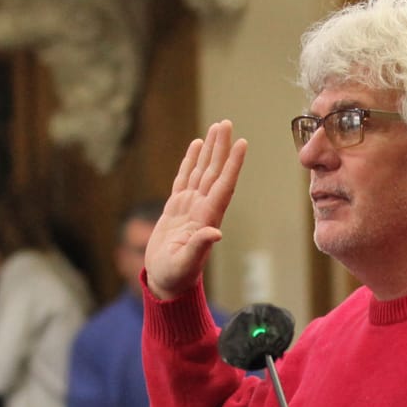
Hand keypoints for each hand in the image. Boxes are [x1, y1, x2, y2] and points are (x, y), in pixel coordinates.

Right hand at [145, 120, 247, 301]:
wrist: (165, 283)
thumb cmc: (176, 276)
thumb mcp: (185, 263)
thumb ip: (199, 247)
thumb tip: (214, 233)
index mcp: (206, 218)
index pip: (223, 185)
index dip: (232, 165)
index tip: (241, 144)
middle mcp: (201, 208)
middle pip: (214, 172)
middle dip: (220, 148)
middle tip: (226, 123)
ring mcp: (189, 207)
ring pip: (201, 171)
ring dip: (210, 149)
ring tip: (216, 127)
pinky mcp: (176, 208)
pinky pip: (184, 178)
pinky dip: (191, 161)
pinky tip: (196, 146)